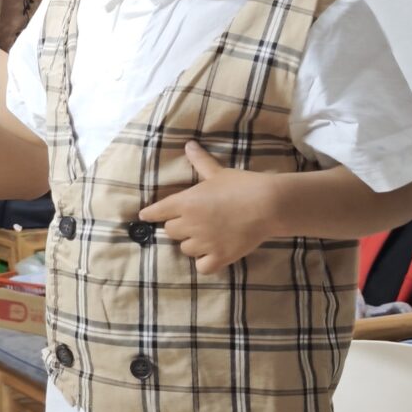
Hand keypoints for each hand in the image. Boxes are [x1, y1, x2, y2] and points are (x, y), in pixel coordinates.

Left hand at [139, 141, 275, 274]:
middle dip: (179, 226)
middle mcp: (190, 224)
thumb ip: (200, 161)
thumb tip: (189, 144)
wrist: (267, 205)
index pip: (158, 211)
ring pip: (185, 249)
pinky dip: (205, 262)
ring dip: (192, 243)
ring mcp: (204, 242)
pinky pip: (202, 267)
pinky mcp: (219, 257)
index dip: (151, 213)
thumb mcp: (218, 172)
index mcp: (185, 202)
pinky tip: (212, 255)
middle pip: (170, 231)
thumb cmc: (242, 185)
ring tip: (205, 237)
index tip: (144, 216)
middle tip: (193, 221)